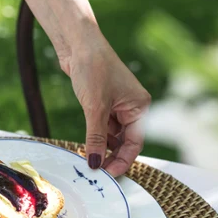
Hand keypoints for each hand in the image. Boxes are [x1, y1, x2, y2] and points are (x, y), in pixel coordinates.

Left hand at [62, 36, 150, 176]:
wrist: (78, 43)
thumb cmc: (93, 68)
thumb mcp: (95, 108)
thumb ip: (96, 138)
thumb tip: (95, 164)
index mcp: (140, 107)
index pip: (135, 143)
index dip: (122, 160)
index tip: (108, 174)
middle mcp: (132, 108)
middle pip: (124, 142)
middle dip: (111, 157)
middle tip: (97, 172)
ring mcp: (117, 106)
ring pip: (112, 137)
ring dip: (101, 149)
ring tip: (89, 162)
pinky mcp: (102, 104)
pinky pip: (102, 128)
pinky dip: (94, 138)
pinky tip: (86, 148)